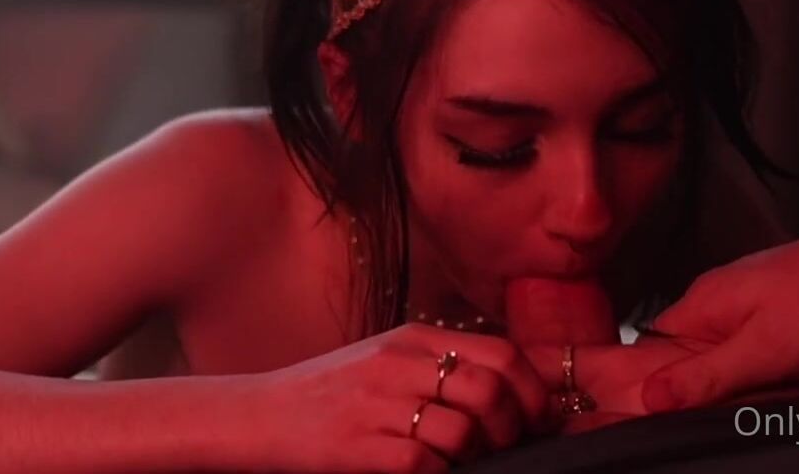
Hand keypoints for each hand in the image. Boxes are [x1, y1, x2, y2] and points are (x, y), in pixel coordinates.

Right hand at [247, 324, 555, 472]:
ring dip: (476, 456)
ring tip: (463, 463)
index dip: (532, 390)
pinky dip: (440, 473)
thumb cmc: (329, 395)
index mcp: (411, 339)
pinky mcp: (359, 448)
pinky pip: (426, 463)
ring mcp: (377, 405)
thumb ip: (437, 365)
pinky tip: (427, 472)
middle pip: (490, 389)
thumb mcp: (385, 361)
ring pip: (464, 429)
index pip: (500, 353)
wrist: (258, 415)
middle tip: (507, 448)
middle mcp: (398, 364)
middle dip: (513, 427)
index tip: (540, 419)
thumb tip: (507, 391)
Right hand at [638, 218, 798, 411]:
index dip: (659, 381)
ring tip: (774, 390)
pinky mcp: (788, 308)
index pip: (654, 346)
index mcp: (707, 298)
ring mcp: (758, 299)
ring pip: (732, 353)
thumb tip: (648, 395)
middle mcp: (725, 294)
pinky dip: (773, 369)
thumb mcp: (763, 351)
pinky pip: (763, 347)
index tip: (674, 412)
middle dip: (710, 385)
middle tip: (738, 406)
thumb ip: (705, 376)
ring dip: (746, 379)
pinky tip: (795, 378)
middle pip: (693, 352)